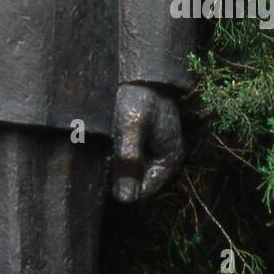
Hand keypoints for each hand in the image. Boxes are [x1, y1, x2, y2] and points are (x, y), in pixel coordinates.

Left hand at [111, 82, 183, 202]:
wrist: (143, 75)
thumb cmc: (139, 97)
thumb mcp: (131, 125)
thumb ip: (128, 159)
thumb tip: (124, 199)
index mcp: (170, 162)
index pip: (142, 195)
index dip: (120, 188)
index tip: (105, 168)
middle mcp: (166, 165)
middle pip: (136, 187)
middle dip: (118, 177)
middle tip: (104, 156)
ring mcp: (156, 157)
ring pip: (131, 176)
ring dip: (116, 167)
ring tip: (106, 148)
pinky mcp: (146, 149)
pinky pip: (130, 164)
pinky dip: (118, 158)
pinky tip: (108, 145)